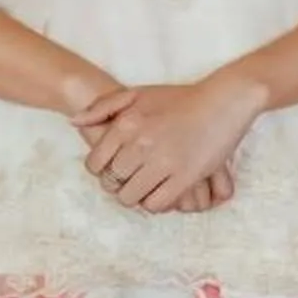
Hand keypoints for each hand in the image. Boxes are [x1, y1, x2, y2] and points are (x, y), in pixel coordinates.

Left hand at [72, 73, 267, 214]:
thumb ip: (103, 107)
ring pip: (131, 197)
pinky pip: (156, 204)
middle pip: (111, 182)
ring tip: (145, 186)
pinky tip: (161, 190)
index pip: (95, 163)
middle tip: (131, 178)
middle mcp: (141, 143)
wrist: (223, 101)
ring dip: (135, 196)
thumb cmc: (179, 98)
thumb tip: (74, 123)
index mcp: (126, 124)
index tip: (114, 167)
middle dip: (117, 184)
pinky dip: (155, 202)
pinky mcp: (185, 177)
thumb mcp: (138, 94)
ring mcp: (163, 162)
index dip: (101, 170)